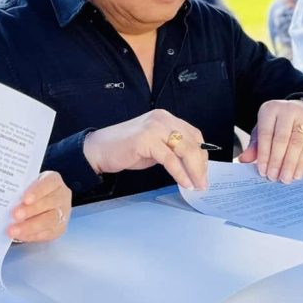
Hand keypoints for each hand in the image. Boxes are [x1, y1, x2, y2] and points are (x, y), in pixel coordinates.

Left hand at [7, 171, 70, 242]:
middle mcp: (62, 196)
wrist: (46, 203)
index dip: (37, 192)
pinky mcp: (59, 228)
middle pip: (48, 204)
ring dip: (29, 226)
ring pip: (49, 221)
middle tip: (14, 215)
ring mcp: (63, 213)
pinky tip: (19, 235)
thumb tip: (6, 199)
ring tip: (13, 230)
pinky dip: (31, 235)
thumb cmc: (33, 191)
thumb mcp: (29, 184)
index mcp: (54, 181)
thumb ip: (21, 189)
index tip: (25, 199)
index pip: (48, 184)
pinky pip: (46, 233)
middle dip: (30, 211)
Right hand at [83, 109, 208, 189]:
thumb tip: (192, 164)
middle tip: (203, 182)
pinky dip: (180, 173)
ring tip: (196, 185)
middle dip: (200, 165)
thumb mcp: (154, 147)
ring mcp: (153, 127)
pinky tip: (184, 183)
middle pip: (192, 141)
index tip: (204, 171)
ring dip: (194, 170)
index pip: (193, 134)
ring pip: (184, 149)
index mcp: (165, 118)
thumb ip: (172, 150)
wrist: (98, 150)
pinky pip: (170, 159)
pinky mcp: (146, 139)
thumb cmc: (125, 150)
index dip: (202, 154)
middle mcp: (161, 119)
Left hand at [240, 99, 302, 182]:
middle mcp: (287, 111)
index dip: (263, 154)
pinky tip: (296, 174)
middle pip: (281, 139)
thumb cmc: (279, 122)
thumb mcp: (264, 128)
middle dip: (276, 161)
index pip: (265, 134)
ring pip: (296, 144)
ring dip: (289, 164)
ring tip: (285, 178)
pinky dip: (301, 164)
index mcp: (270, 109)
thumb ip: (255, 144)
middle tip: (273, 177)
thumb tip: (244, 159)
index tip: (262, 170)